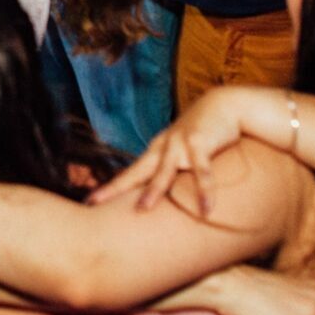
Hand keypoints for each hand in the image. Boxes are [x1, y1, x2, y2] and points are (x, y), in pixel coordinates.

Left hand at [94, 85, 280, 214]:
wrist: (224, 104)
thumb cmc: (205, 133)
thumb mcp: (187, 151)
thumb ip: (179, 170)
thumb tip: (171, 198)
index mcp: (158, 150)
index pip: (131, 172)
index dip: (112, 187)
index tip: (90, 200)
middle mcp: (163, 147)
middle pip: (136, 171)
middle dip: (115, 187)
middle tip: (94, 202)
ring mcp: (179, 143)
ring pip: (163, 171)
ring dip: (152, 190)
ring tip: (142, 209)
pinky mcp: (199, 142)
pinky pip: (202, 171)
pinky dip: (204, 190)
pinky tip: (206, 209)